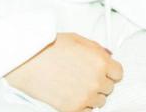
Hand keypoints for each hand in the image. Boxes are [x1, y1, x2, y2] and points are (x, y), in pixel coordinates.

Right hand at [4, 32, 122, 111]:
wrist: (27, 60)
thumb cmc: (49, 47)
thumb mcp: (78, 40)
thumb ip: (97, 50)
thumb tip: (107, 57)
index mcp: (100, 62)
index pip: (119, 73)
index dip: (110, 71)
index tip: (103, 71)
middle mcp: (96, 80)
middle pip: (109, 88)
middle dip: (99, 81)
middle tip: (84, 75)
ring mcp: (85, 96)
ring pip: (99, 101)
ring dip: (91, 94)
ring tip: (76, 84)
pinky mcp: (73, 108)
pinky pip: (86, 111)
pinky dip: (81, 104)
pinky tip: (70, 93)